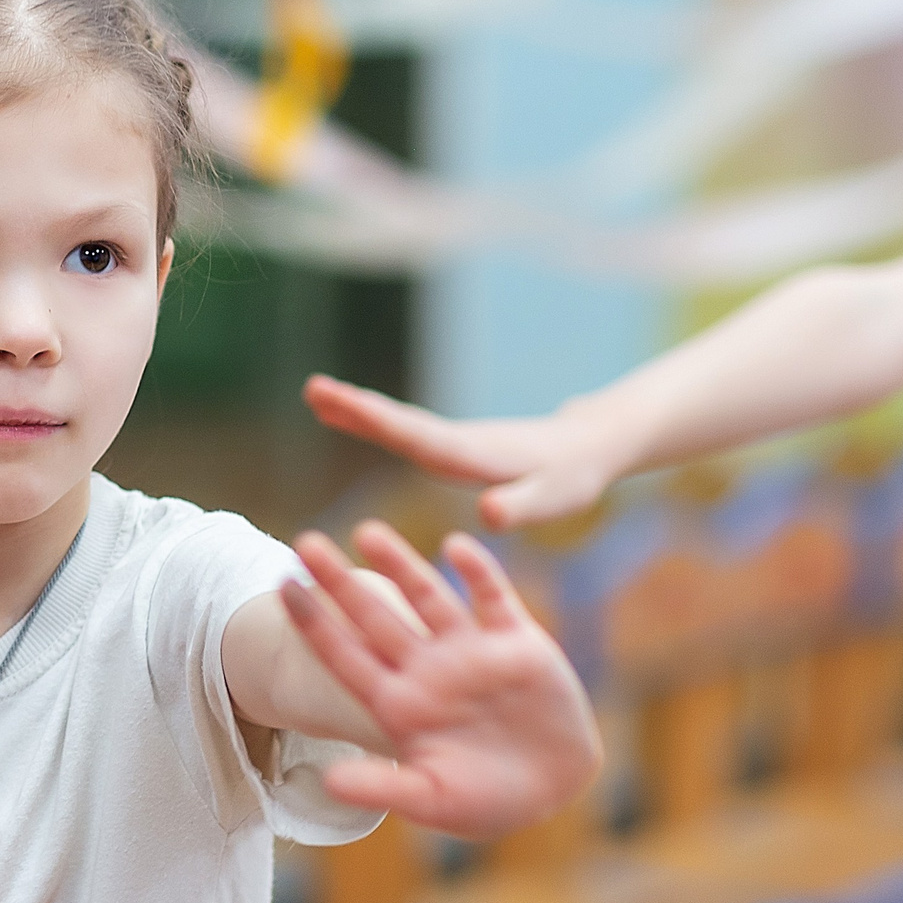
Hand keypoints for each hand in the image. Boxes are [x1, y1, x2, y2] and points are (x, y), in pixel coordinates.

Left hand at [281, 520, 599, 839]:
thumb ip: (382, 786)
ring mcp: (471, 653)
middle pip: (374, 616)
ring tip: (367, 531)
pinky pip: (493, 600)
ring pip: (427, 597)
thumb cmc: (485, 801)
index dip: (313, 623)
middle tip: (305, 540)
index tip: (281, 587)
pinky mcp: (519, 645)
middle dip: (340, 581)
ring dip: (400, 565)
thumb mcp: (431, 800)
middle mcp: (427, 669)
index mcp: (398, 703)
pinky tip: (456, 545)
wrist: (554, 791)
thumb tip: (328, 783)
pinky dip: (478, 573)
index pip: (344, 655)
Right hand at [303, 375, 626, 530]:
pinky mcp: (450, 443)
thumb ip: (521, 506)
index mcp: (475, 455)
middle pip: (400, 424)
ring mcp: (451, 439)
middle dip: (357, 408)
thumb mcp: (554, 499)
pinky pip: (402, 430)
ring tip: (314, 395)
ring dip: (356, 409)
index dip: (381, 423)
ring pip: (397, 423)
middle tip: (313, 389)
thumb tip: (489, 514)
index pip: (421, 438)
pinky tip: (346, 415)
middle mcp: (457, 440)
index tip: (344, 404)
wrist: (589, 445)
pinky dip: (370, 419)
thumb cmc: (572, 478)